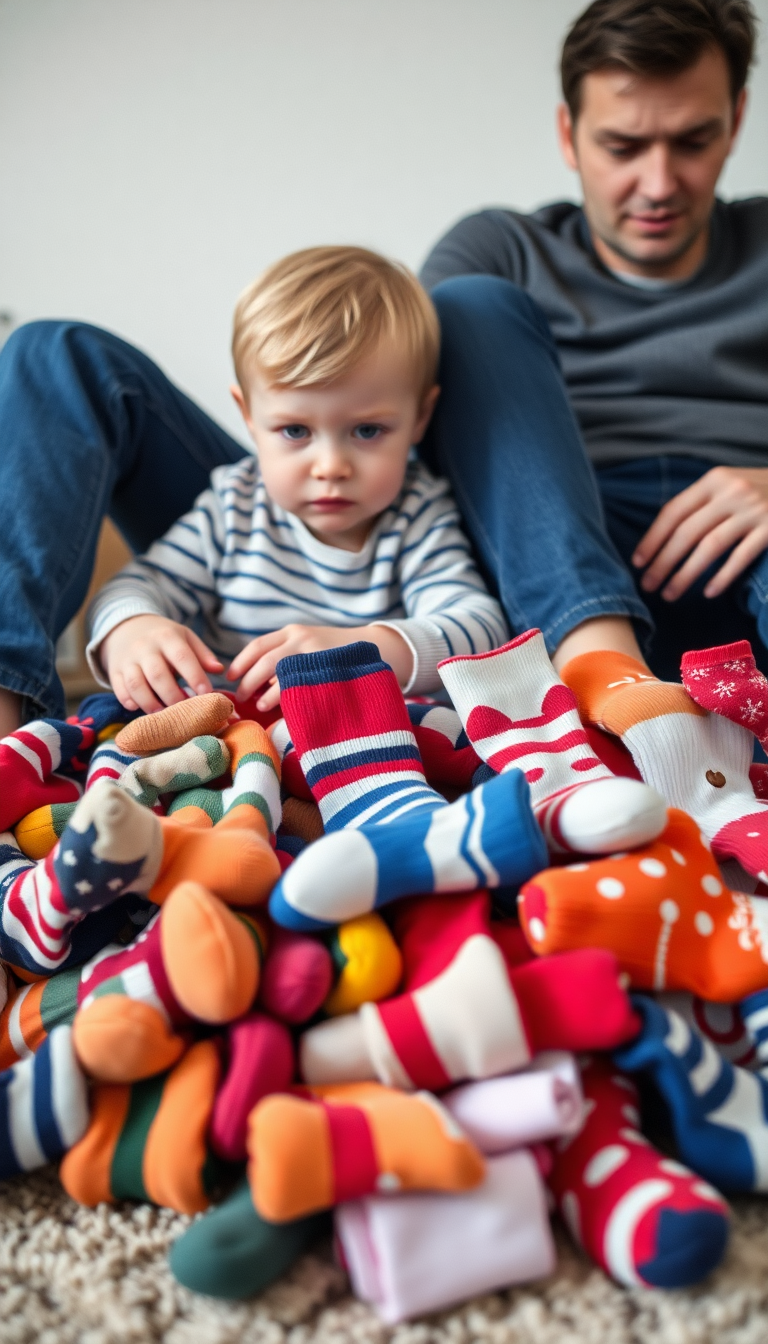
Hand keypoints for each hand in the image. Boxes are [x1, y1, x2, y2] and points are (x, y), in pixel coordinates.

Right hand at [101, 614, 223, 712]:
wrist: (126, 628)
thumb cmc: (163, 638)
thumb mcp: (184, 637)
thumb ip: (202, 654)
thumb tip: (219, 670)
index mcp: (167, 636)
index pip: (182, 657)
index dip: (195, 676)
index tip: (207, 694)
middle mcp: (145, 647)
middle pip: (158, 675)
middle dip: (173, 697)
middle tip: (186, 712)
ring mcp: (127, 659)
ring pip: (136, 685)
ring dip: (151, 704)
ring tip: (164, 716)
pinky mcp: (114, 671)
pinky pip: (119, 689)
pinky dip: (129, 701)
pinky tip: (140, 709)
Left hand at [227, 624, 413, 710]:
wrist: (376, 650)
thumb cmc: (335, 655)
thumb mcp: (310, 646)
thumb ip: (286, 657)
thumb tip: (257, 682)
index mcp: (294, 632)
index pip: (258, 646)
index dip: (240, 663)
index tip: (230, 678)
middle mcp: (302, 639)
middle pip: (263, 661)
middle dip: (248, 682)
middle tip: (239, 697)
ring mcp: (315, 655)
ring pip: (278, 674)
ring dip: (264, 694)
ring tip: (259, 707)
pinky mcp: (326, 671)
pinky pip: (298, 687)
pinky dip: (285, 699)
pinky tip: (281, 709)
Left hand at [632, 466, 767, 600]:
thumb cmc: (759, 491)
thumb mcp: (729, 486)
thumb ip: (701, 504)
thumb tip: (662, 538)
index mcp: (714, 480)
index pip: (673, 511)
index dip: (653, 538)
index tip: (638, 562)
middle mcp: (731, 492)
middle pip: (686, 532)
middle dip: (663, 562)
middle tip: (647, 586)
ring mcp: (753, 510)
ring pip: (709, 547)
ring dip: (685, 574)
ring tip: (670, 594)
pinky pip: (741, 556)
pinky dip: (723, 576)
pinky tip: (708, 592)